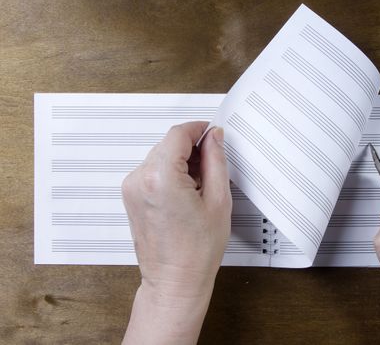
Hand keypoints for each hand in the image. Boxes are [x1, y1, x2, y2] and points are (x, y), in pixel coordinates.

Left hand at [122, 122, 231, 344]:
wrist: (175, 281)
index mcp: (160, 177)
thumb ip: (216, 160)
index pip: (178, 134)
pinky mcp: (130, 196)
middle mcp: (139, 179)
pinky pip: (152, 171)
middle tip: (213, 164)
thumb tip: (214, 138)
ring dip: (181, 161)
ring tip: (200, 186)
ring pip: (160, 156)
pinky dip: (170, 173)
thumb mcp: (218, 200)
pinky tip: (186, 192)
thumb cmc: (196, 251)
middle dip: (191, 148)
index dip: (198, 129)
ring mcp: (131, 188)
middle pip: (168, 144)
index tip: (211, 132)